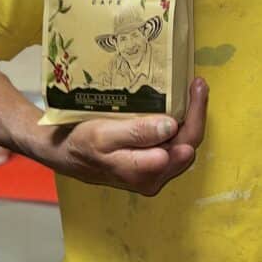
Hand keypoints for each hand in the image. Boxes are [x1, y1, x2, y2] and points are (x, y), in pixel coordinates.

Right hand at [46, 77, 207, 194]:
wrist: (63, 154)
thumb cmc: (81, 143)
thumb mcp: (104, 135)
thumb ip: (137, 133)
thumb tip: (170, 126)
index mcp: (146, 172)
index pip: (185, 142)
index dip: (195, 114)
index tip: (196, 85)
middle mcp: (154, 177)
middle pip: (188, 143)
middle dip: (197, 113)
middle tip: (198, 84)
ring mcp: (152, 173)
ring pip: (182, 144)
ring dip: (189, 118)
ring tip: (192, 90)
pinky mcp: (148, 165)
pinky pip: (171, 144)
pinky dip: (178, 124)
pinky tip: (177, 106)